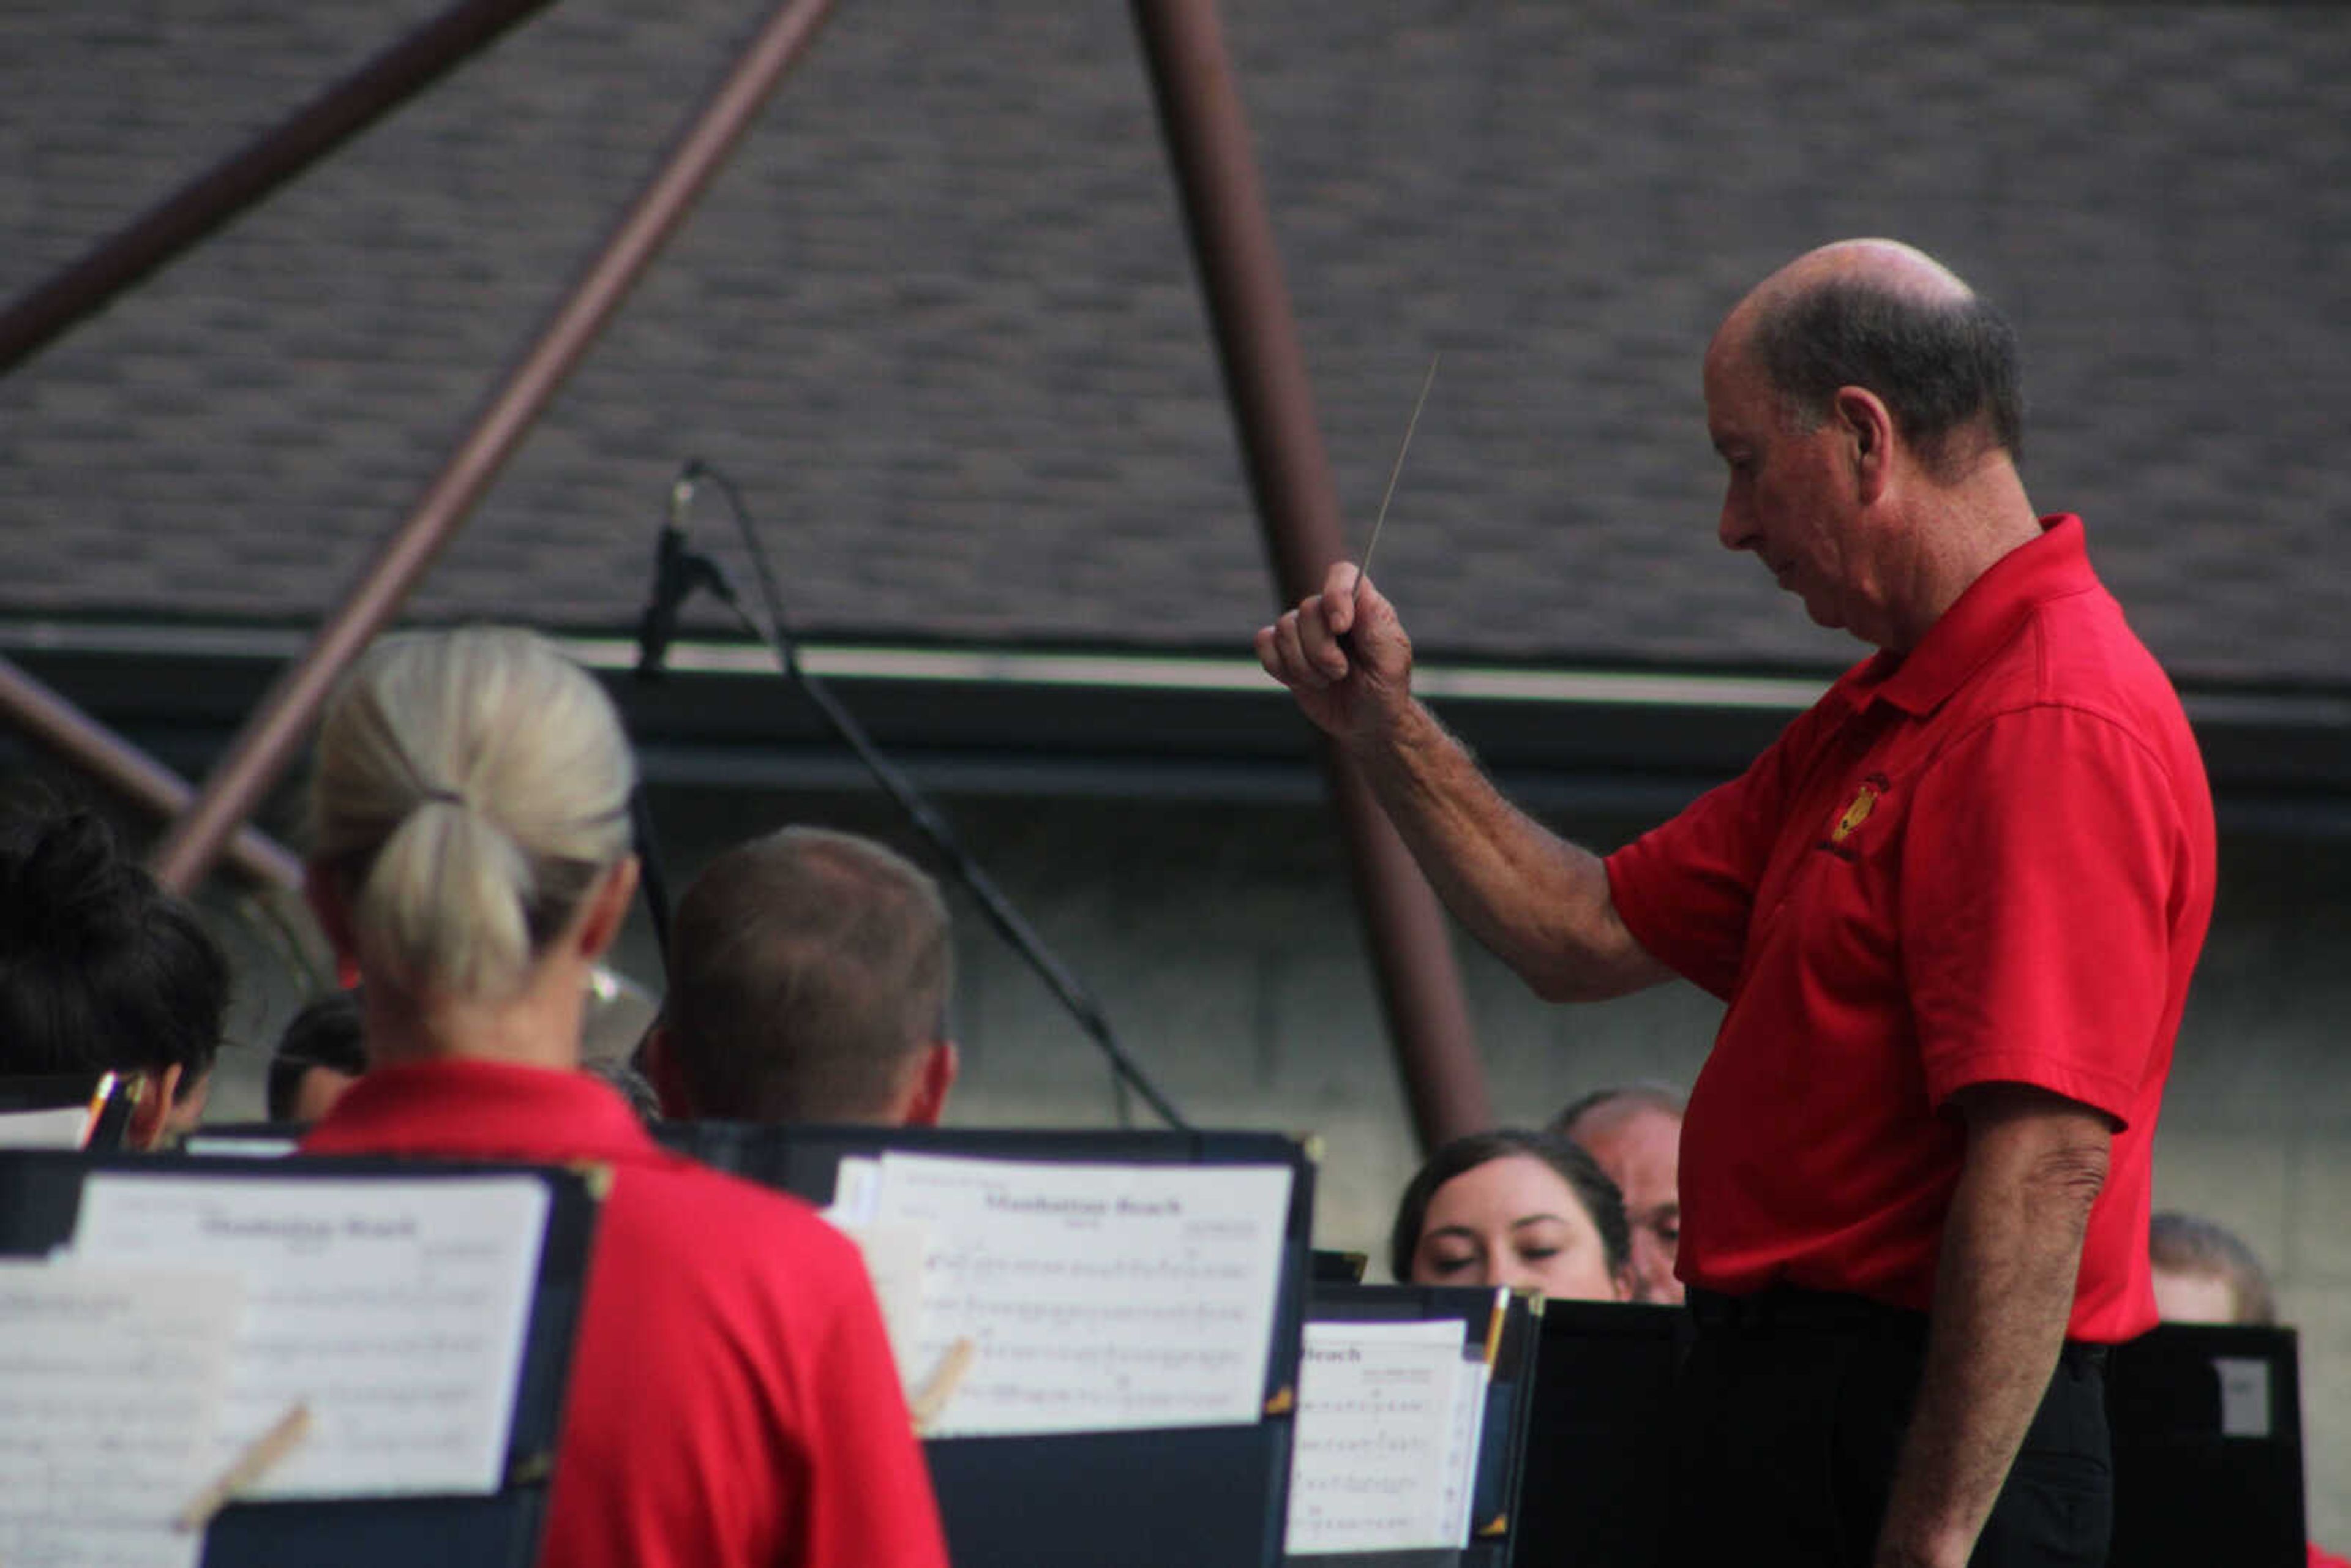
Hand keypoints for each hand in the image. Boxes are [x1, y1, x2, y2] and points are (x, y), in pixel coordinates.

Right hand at [1253, 562, 1414, 747]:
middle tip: (1341, 672)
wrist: (1366, 723)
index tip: (1340, 627)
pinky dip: (1280, 667)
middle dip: (1321, 650)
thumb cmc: (1385, 690)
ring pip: (1283, 629)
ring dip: (1304, 665)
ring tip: (1326, 680)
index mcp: (1362, 606)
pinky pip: (1264, 643)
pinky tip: (1302, 682)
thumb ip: (1377, 629)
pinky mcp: (1284, 650)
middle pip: (1307, 609)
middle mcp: (1330, 612)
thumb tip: (1363, 596)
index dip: (1335, 595)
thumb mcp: (1391, 663)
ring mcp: (1305, 630)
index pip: (1341, 574)